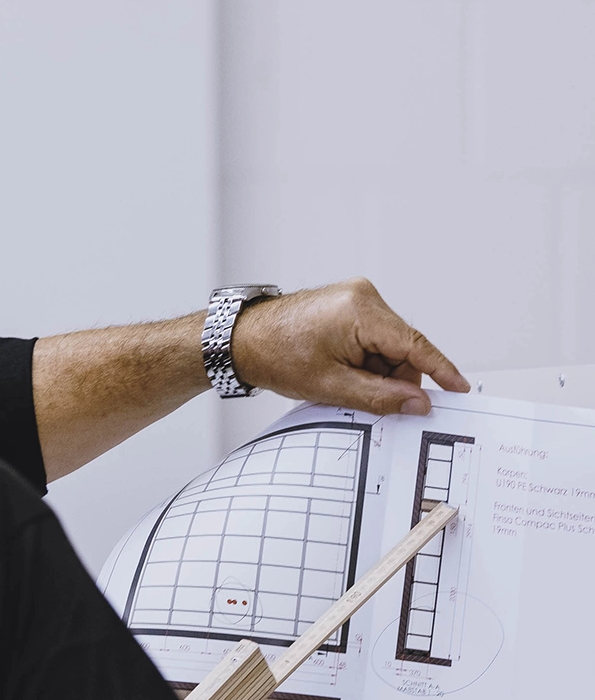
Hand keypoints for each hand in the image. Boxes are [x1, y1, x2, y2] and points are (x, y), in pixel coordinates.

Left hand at [230, 277, 468, 414]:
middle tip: (369, 402)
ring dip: (375, 372)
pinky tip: (340, 372)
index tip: (459, 389)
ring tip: (340, 383)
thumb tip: (418, 403)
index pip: (415, 345)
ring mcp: (355, 298)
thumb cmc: (275, 356)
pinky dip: (363, 361)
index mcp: (362, 310)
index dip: (440, 370)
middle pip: (402, 348)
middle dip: (393, 378)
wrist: (240, 340)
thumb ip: (380, 396)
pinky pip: (371, 339)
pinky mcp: (346, 305)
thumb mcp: (331, 385)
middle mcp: (363, 296)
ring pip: (387, 347)